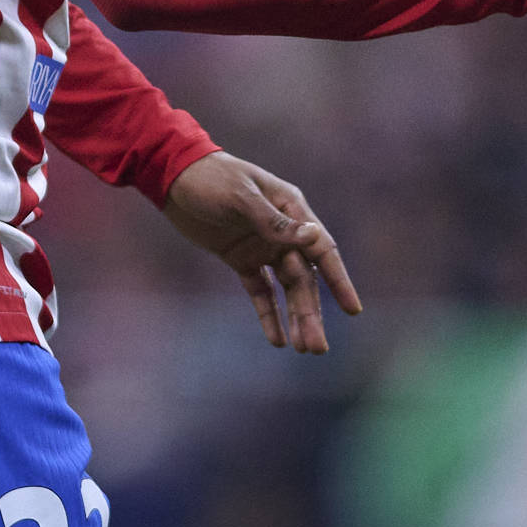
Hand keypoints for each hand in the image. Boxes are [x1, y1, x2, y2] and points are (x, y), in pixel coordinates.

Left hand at [158, 152, 360, 352]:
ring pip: (286, 289)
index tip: (352, 310)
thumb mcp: (242, 197)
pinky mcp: (241, 259)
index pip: (321, 250)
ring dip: (295, 318)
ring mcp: (263, 247)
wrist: (174, 177)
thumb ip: (275, 222)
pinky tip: (277, 340)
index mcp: (292, 210)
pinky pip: (260, 291)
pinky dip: (268, 314)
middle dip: (311, 314)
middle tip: (317, 349)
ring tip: (304, 350)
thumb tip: (314, 236)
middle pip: (304, 279)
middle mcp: (283, 232)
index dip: (339, 281)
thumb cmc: (213, 178)